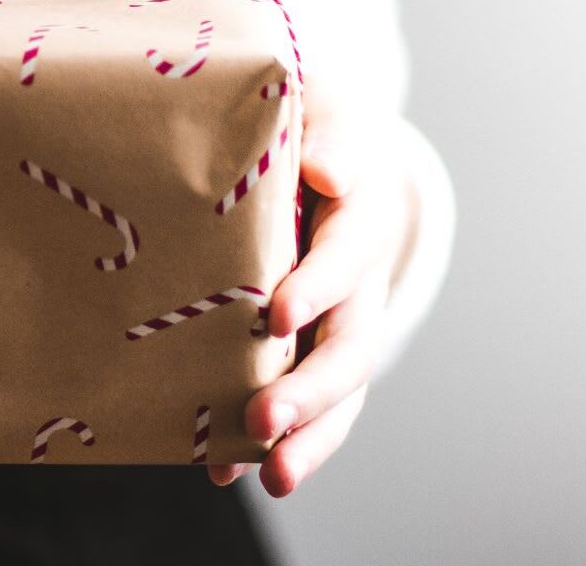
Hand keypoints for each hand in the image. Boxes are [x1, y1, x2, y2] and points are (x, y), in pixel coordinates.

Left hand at [209, 89, 410, 496]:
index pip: (346, 254)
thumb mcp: (323, 110)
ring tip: (272, 477)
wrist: (325, 156)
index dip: (318, 285)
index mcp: (361, 216)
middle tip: (263, 420)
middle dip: (310, 389)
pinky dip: (271, 442)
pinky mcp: (308, 352)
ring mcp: (338, 325)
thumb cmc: (310, 127)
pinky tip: (224, 470)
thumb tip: (326, 171)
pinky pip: (303, 407)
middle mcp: (359, 282)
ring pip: (337, 392)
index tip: (277, 314)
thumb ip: (327, 134)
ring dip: (308, 438)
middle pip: (349, 345)